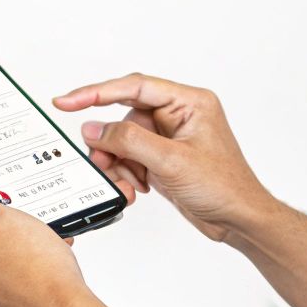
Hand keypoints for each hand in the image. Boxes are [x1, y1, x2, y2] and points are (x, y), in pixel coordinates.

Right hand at [53, 74, 277, 242]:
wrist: (239, 219)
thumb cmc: (224, 186)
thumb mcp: (172, 161)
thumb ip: (129, 141)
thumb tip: (94, 129)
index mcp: (188, 102)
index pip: (134, 87)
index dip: (96, 92)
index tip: (67, 102)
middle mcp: (178, 115)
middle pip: (125, 117)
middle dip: (111, 144)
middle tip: (101, 162)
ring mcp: (169, 138)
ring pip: (124, 141)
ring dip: (119, 164)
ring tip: (129, 184)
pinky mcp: (163, 158)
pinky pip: (131, 158)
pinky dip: (126, 174)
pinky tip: (137, 188)